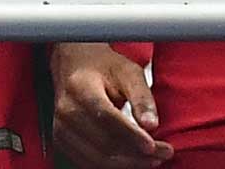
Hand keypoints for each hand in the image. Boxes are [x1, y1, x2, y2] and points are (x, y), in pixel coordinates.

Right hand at [51, 41, 172, 164]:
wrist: (74, 66)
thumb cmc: (103, 68)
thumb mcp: (127, 72)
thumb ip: (141, 97)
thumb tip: (151, 125)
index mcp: (80, 87)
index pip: (106, 117)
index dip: (131, 135)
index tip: (154, 146)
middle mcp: (67, 110)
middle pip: (103, 144)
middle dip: (137, 155)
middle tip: (163, 153)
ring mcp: (61, 128)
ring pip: (98, 159)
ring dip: (128, 164)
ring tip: (152, 159)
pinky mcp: (63, 141)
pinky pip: (89, 164)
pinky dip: (114, 166)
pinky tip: (132, 161)